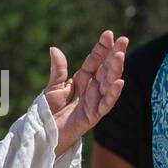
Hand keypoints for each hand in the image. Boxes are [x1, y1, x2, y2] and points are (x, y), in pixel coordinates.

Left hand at [45, 30, 127, 154]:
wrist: (43, 133)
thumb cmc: (48, 111)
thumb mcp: (53, 87)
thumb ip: (58, 70)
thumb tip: (54, 48)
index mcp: (82, 79)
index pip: (95, 61)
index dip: (102, 48)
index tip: (109, 34)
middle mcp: (91, 89)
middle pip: (106, 70)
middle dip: (114, 55)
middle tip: (123, 40)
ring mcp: (94, 102)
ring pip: (108, 84)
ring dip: (115, 71)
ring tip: (119, 56)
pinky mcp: (93, 116)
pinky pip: (105, 104)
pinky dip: (112, 94)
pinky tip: (120, 82)